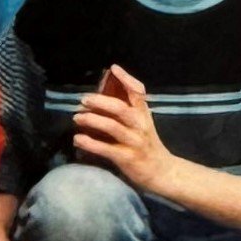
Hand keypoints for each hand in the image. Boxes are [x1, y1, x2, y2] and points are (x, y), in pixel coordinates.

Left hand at [72, 70, 173, 193]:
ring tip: (77, 118)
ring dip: (92, 120)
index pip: (138, 92)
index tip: (113, 69)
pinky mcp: (127, 158)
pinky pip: (106, 149)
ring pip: (112, 127)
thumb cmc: (146, 145)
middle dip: (100, 101)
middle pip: (121, 108)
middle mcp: (140, 126)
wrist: (162, 172)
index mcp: (144, 115)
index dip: (127, 79)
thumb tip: (99, 99)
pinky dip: (90, 143)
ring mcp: (134, 142)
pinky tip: (78, 139)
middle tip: (84, 99)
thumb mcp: (142, 125)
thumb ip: (127, 112)